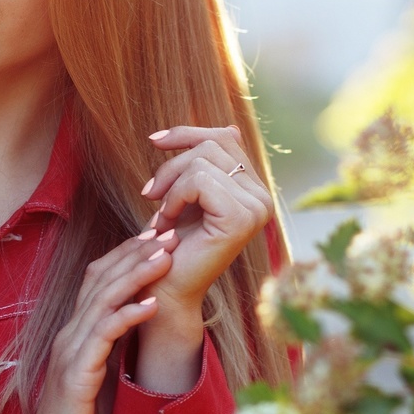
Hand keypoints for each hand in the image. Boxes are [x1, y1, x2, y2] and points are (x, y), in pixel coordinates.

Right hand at [14, 228, 179, 413]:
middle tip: (168, 230)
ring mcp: (71, 352)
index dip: (127, 255)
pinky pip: (104, 336)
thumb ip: (117, 350)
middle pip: (102, 279)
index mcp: (77, 333)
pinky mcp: (76, 375)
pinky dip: (128, 315)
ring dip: (136, 274)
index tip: (158, 236)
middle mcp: (70, 334)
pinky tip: (152, 303)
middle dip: (136, 252)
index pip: (101, 281)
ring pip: (103, 300)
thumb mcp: (104, 378)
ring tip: (166, 254)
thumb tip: (146, 328)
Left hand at [139, 125, 273, 324]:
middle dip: (171, 164)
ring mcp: (256, 209)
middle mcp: (263, 198)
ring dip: (169, 185)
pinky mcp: (240, 219)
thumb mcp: (190, 192)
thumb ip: (209, 161)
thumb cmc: (172, 243)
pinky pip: (197, 181)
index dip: (187, 133)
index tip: (154, 141)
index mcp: (255, 190)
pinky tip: (166, 222)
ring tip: (160, 215)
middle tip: (150, 194)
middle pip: (212, 144)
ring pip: (201, 160)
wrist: (165, 287)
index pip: (224, 137)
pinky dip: (173, 197)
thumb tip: (231, 126)